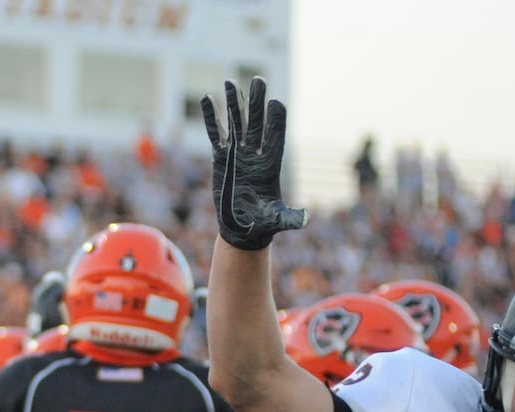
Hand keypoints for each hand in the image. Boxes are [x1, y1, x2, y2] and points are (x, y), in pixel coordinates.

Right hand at [201, 77, 308, 250]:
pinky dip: (211, 118)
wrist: (243, 227)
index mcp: (271, 164)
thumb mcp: (278, 220)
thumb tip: (306, 219)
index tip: (275, 103)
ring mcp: (237, 153)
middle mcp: (255, 154)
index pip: (276, 136)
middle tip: (258, 81)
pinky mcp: (221, 158)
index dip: (275, 120)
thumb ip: (292, 218)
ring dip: (233, 103)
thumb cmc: (263, 224)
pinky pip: (215, 134)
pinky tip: (208, 100)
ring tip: (229, 82)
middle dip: (257, 102)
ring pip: (236, 123)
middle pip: (256, 123)